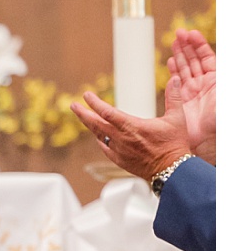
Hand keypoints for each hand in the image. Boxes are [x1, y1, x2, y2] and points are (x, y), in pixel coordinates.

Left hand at [71, 90, 193, 184]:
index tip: (86, 95)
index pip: (107, 112)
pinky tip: (98, 136)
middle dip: (83, 114)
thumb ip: (174, 97)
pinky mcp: (120, 161)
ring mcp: (120, 151)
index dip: (95, 103)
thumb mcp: (177, 118)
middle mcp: (122, 139)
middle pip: (96, 124)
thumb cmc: (175, 145)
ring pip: (99, 136)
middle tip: (73, 105)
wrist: (173, 172)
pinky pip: (105, 148)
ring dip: (90, 126)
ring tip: (83, 117)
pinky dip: (100, 140)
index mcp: (132, 127)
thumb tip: (175, 79)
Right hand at [166, 30, 215, 163]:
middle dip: (187, 46)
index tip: (191, 33)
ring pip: (184, 67)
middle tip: (178, 33)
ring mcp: (192, 92)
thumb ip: (220, 79)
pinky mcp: (181, 100)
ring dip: (179, 54)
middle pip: (194, 60)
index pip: (207, 57)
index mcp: (217, 80)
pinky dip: (173, 70)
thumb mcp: (222, 93)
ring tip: (174, 41)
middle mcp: (204, 84)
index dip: (199, 44)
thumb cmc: (218, 120)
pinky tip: (170, 61)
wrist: (207, 141)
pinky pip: (175, 81)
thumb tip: (219, 61)